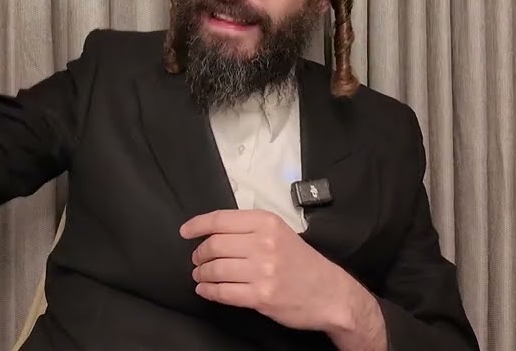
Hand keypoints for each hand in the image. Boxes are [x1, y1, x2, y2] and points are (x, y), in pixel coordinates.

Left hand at [180, 209, 370, 333]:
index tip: (185, 232)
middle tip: (197, 260)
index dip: (198, 225)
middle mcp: (264, 244)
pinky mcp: (261, 296)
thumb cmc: (303, 263)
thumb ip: (250, 230)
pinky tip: (205, 290)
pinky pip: (223, 292)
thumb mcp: (280, 234)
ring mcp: (262, 271)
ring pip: (215, 269)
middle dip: (199, 254)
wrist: (330, 293)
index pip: (221, 219)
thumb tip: (213, 232)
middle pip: (214, 245)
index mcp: (267, 223)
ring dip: (201, 274)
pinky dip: (209, 291)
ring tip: (200, 276)